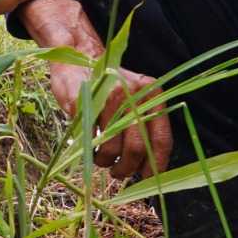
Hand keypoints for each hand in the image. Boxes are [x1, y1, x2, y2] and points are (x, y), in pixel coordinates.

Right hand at [32, 0, 169, 180]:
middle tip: (118, 173)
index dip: (157, 165)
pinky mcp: (86, 103)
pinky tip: (89, 147)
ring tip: (101, 160)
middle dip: (127, 168)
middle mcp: (135, 95)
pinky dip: (89, 149)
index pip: (161, 139)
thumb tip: (148, 167)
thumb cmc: (108, 87)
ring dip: (105, 161)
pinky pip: (90, 138)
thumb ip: (143, 127)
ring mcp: (109, 98)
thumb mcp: (133, 101)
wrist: (76, 57)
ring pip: (112, 146)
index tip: (150, 180)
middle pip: (137, 147)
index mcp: (152, 96)